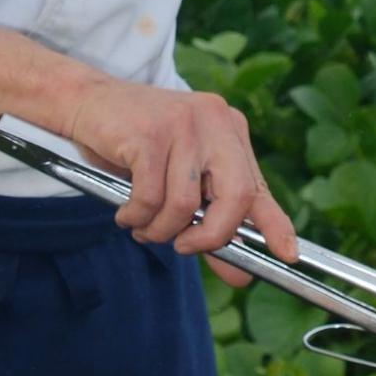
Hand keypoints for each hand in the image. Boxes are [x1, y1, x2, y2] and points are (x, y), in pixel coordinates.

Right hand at [65, 78, 297, 287]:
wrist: (86, 102)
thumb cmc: (134, 145)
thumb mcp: (179, 180)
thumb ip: (210, 221)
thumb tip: (239, 273)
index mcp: (230, 130)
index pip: (259, 186)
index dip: (275, 224)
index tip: (288, 255)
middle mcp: (215, 122)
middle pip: (236, 196)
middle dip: (211, 236)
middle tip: (184, 247)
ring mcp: (184, 124)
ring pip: (186, 205)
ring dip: (160, 229)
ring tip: (143, 225)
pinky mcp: (151, 133)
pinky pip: (150, 198)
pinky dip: (136, 217)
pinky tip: (125, 212)